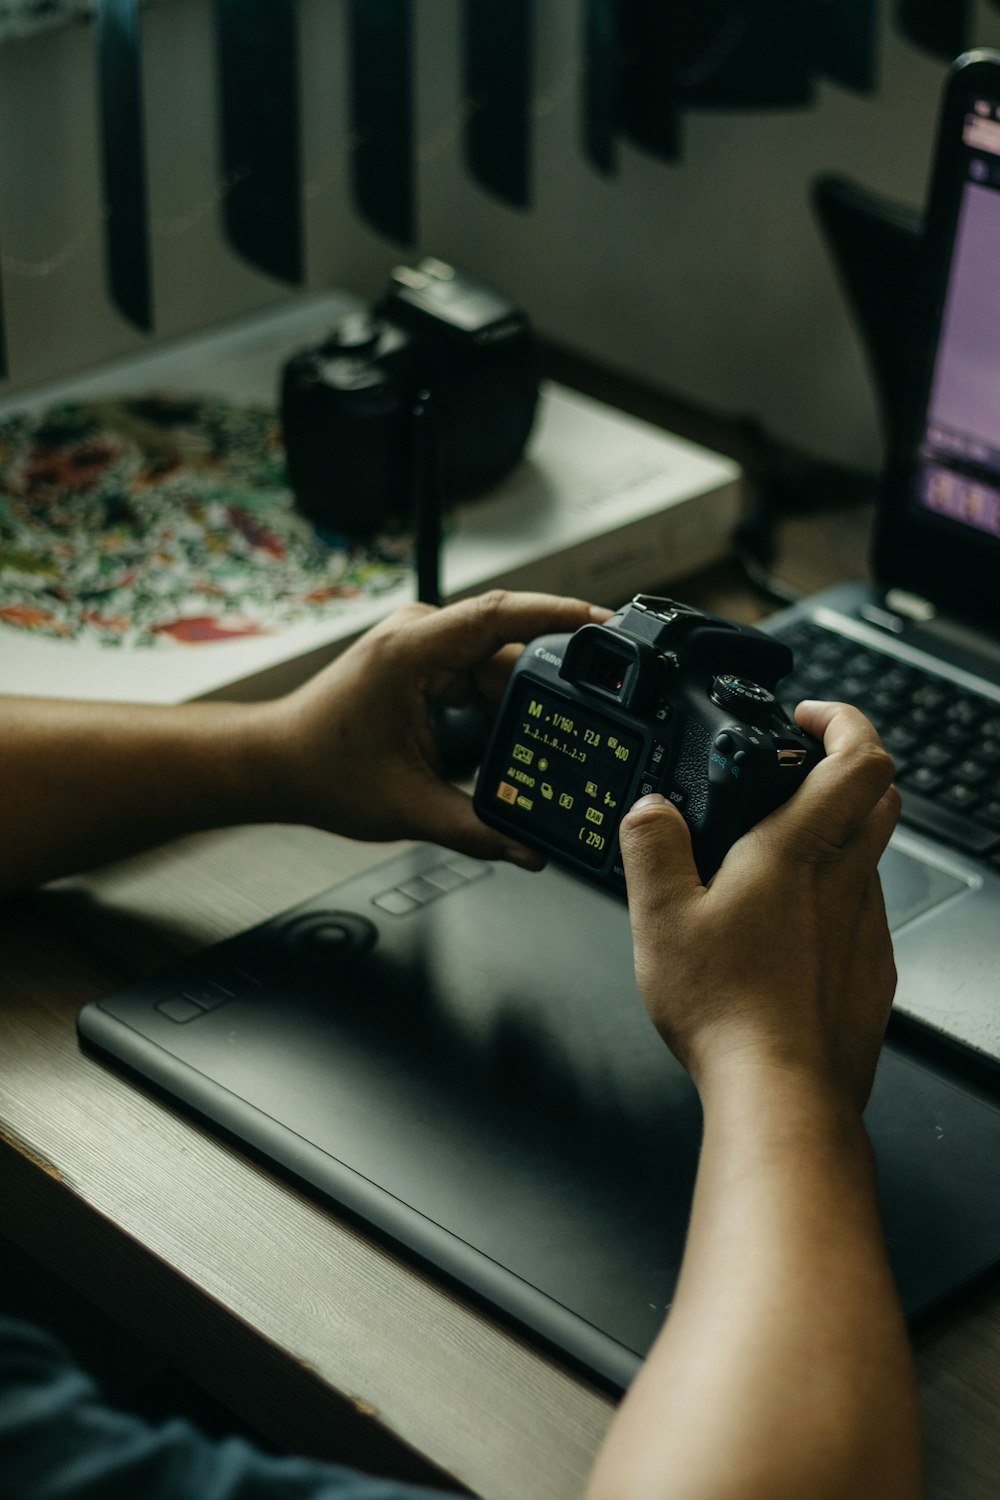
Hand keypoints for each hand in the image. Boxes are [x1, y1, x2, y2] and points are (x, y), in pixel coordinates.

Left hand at [258, 589, 609, 865]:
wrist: (275, 765)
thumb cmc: (319, 770)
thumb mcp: (409, 808)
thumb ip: (478, 831)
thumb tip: (530, 850)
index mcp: (410, 650)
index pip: (499, 614)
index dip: (557, 614)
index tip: (605, 624)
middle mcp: (418, 636)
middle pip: (509, 647)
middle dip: (551, 683)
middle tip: (593, 717)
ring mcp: (423, 648)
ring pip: (498, 665)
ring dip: (525, 701)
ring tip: (553, 741)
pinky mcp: (426, 665)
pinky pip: (481, 676)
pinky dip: (502, 707)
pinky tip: (520, 737)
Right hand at [618, 701, 899, 1110]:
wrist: (782, 1094)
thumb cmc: (727, 1010)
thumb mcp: (658, 918)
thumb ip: (651, 847)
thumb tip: (649, 807)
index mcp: (798, 851)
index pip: (860, 757)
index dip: (844, 720)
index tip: (809, 716)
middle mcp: (846, 881)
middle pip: (882, 796)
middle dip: (848, 765)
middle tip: (802, 767)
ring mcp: (866, 927)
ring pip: (872, 855)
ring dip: (838, 834)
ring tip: (777, 854)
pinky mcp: (870, 971)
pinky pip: (863, 912)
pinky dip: (835, 897)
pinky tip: (787, 928)